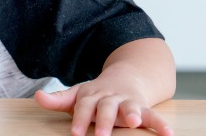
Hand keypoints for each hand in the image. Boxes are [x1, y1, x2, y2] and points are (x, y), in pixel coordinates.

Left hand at [34, 83, 172, 135]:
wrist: (127, 77)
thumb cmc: (98, 94)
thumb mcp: (78, 94)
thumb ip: (58, 99)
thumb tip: (37, 97)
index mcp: (93, 96)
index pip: (83, 107)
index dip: (79, 119)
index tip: (75, 133)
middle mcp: (111, 98)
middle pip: (106, 108)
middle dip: (104, 121)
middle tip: (101, 135)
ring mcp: (128, 103)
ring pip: (130, 107)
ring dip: (133, 114)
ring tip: (133, 122)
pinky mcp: (144, 109)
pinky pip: (153, 116)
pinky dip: (161, 124)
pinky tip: (169, 134)